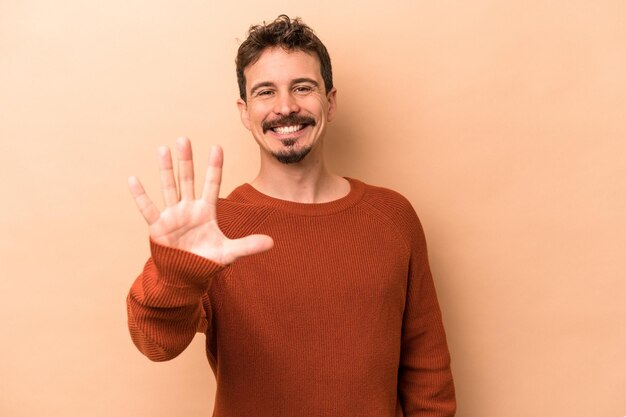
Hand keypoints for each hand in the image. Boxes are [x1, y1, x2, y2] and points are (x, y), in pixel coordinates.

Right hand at [128, 137, 273, 264]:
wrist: (185, 277)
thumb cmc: (206, 262)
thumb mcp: (229, 253)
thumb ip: (248, 245)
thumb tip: (272, 243)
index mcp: (206, 211)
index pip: (212, 184)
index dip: (215, 167)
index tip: (217, 147)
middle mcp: (189, 209)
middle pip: (187, 180)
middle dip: (186, 160)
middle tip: (184, 138)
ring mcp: (172, 216)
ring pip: (169, 188)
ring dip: (166, 169)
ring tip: (163, 148)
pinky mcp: (158, 227)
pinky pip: (148, 209)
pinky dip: (140, 196)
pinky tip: (133, 179)